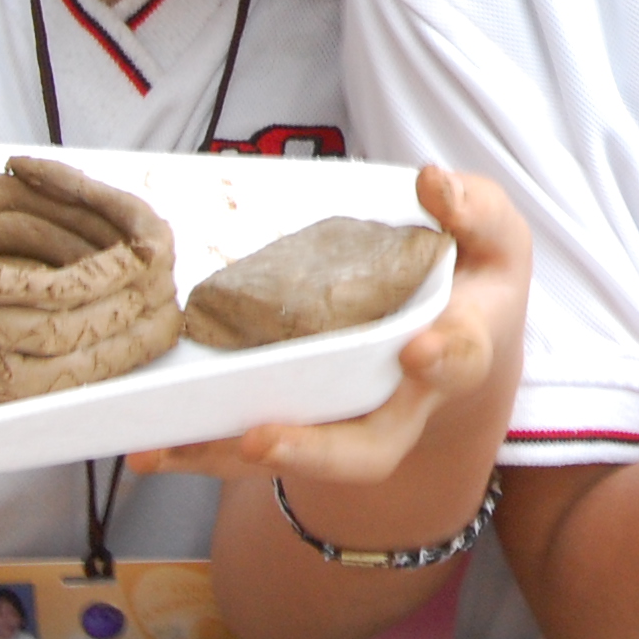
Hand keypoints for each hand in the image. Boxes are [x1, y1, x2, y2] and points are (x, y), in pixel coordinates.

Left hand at [131, 166, 527, 481]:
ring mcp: (352, 418)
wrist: (462, 334)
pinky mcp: (306, 417)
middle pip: (369, 448)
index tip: (418, 350)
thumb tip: (432, 179)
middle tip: (262, 438)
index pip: (461, 361)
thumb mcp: (493, 233)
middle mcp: (404, 401)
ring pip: (297, 458)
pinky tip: (146, 448)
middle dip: (316, 451)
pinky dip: (200, 450)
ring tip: (165, 448)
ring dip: (230, 459)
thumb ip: (473, 209)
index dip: (442, 360)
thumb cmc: (475, 275)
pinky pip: (253, 443)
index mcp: (459, 348)